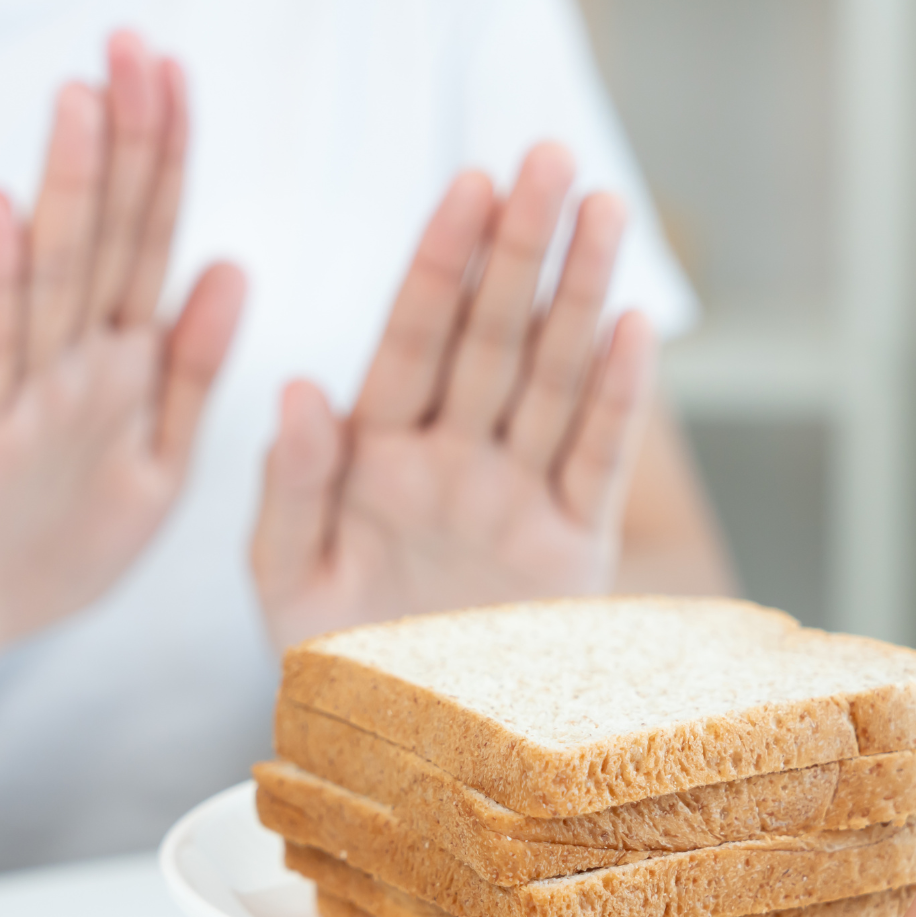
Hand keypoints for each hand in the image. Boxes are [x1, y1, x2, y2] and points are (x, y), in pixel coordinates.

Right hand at [0, 32, 244, 678]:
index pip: (152, 245)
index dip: (167, 162)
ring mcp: (22, 391)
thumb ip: (192, 369)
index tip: (176, 76)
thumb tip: (234, 266)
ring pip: (53, 276)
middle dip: (125, 146)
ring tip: (83, 101)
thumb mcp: (159, 459)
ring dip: (69, 189)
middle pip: (107, 238)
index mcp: (127, 368)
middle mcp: (75, 362)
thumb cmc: (61, 540)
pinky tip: (1, 214)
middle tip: (134, 46)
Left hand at [251, 142, 654, 650]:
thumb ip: (288, 485)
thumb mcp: (284, 578)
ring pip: (551, 380)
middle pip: (492, 338)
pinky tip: (631, 331)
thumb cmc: (332, 659)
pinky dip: (614, 403)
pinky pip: (593, 462)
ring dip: (578, 298)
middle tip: (548, 159)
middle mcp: (452, 458)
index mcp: (376, 450)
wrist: (402, 756)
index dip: (440, 262)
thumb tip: (297, 388)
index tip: (467, 185)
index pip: (412, 338)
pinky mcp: (571, 549)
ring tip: (601, 211)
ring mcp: (516, 496)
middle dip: (519, 249)